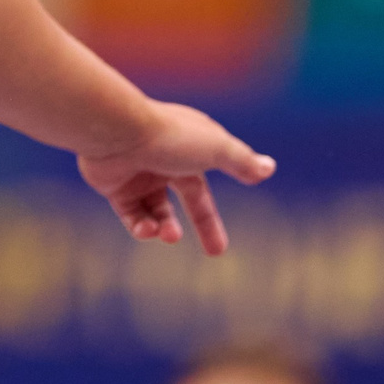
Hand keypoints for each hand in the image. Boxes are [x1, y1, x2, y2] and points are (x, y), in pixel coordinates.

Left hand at [75, 102, 274, 256]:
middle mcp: (162, 160)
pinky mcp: (113, 185)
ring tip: (169, 235)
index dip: (215, 213)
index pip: (205, 185)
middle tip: (216, 252)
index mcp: (187, 149)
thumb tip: (270, 168)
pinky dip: (140, 226)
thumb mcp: (215, 149)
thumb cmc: (169, 137)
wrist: (116, 132)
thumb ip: (241, 160)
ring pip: (156, 211)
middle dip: (200, 226)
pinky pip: (130, 215)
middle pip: (186, 199)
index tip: (225, 242)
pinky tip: (147, 229)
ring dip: (166, 228)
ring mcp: (137, 173)